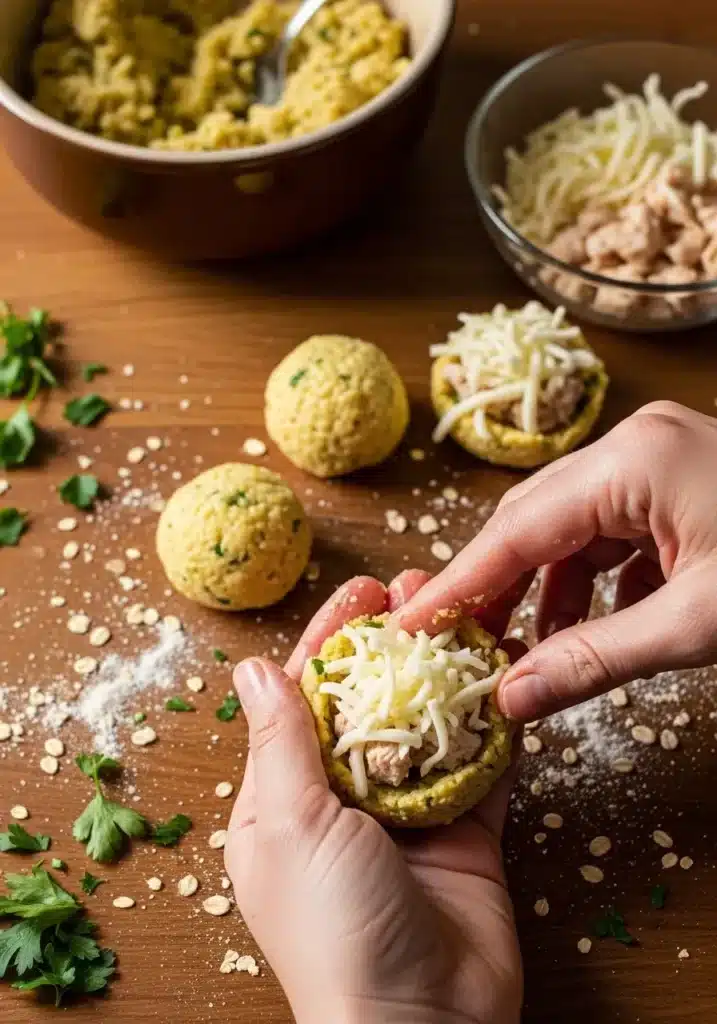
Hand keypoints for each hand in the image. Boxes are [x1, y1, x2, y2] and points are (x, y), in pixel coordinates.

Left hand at [225, 572, 522, 1023]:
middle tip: (420, 589)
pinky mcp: (467, 831)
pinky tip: (503, 673)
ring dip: (444, 671)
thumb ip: (281, 744)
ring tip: (464, 613)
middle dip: (393, 645)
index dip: (331, 642)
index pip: (305, 701)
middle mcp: (345, 803)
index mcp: (284, 803)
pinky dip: (493, 722)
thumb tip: (250, 670)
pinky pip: (482, 764)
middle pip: (371, 704)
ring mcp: (409, 816)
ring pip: (428, 725)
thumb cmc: (333, 930)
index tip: (359, 593)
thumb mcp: (289, 826)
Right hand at [396, 402, 716, 721]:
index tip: (409, 624)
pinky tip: (598, 625)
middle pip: (535, 519)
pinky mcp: (678, 482)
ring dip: (550, 589)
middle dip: (498, 586)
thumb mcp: (698, 624)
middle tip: (463, 646)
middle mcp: (636, 444)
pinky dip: (597, 580)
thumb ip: (598, 660)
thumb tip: (512, 698)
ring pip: (573, 527)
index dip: (459, 583)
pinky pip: (614, 530)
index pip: (516, 528)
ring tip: (532, 650)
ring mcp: (658, 458)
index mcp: (634, 461)